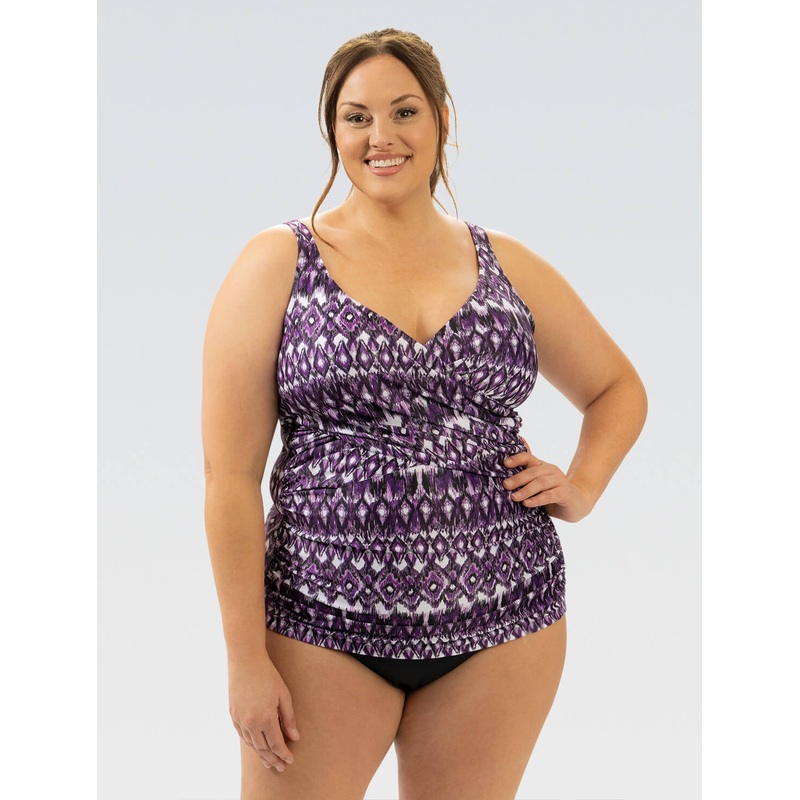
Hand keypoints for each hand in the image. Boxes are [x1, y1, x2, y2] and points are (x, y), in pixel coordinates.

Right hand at [228, 654, 299, 771]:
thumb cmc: (268, 676)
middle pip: (262, 748)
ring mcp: (239, 720)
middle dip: (273, 759)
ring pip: (251, 744)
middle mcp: (250, 722)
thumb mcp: (284, 695)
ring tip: (270, 761)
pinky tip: (257, 746)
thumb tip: (294, 737)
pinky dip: (251, 743)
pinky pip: (242, 735)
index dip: (283, 754)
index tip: (290, 760)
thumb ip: (289, 718)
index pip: (276, 744)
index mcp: (265, 718)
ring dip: (261, 754)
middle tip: (281, 767)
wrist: (246, 661)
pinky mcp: (233, 715)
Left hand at [502, 437, 592, 522]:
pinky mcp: (565, 493)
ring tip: (514, 497)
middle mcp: (551, 470)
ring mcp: (559, 481)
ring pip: (540, 483)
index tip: (504, 464)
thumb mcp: (537, 486)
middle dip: (517, 478)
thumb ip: (525, 479)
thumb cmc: (552, 494)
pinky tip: (527, 503)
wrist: (577, 503)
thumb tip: (504, 471)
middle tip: (505, 485)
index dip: (516, 459)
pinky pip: (549, 495)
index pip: (528, 457)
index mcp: (542, 466)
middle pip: (532, 471)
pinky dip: (537, 499)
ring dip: (526, 490)